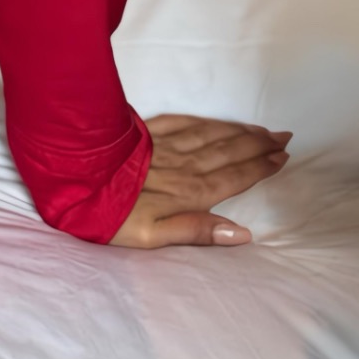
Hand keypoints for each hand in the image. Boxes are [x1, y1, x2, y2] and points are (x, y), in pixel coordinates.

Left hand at [109, 115, 292, 247]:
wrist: (74, 174)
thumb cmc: (111, 214)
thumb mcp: (153, 236)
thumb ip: (198, 232)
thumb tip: (242, 234)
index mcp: (190, 193)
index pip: (234, 177)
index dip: (260, 168)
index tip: (283, 157)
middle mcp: (184, 165)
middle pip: (229, 151)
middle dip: (258, 144)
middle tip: (284, 137)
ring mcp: (167, 145)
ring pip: (211, 134)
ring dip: (239, 131)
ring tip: (261, 129)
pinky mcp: (148, 132)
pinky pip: (186, 122)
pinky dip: (207, 122)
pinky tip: (216, 121)